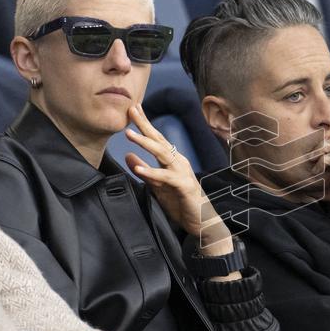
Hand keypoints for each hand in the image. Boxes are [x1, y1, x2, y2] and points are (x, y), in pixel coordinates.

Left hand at [123, 103, 230, 245]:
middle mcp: (178, 162)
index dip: (145, 124)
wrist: (201, 221)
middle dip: (145, 125)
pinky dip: (151, 172)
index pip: (156, 138)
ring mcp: (182, 172)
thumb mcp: (157, 185)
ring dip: (145, 143)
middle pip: (159, 140)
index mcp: (172, 160)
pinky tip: (138, 168)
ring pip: (163, 154)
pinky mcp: (184, 186)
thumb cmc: (181, 202)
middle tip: (131, 110)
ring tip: (129, 134)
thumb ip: (144, 170)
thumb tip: (128, 155)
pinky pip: (165, 177)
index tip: (133, 109)